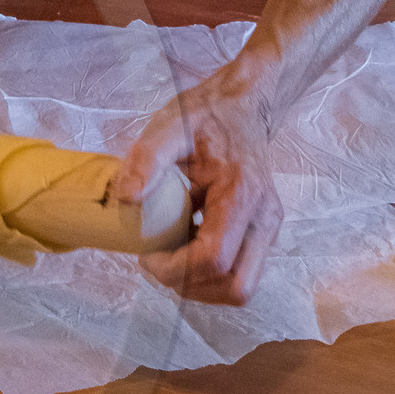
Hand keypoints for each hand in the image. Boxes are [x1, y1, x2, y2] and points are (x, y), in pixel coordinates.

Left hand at [113, 73, 283, 305]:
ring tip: (170, 257)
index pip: (213, 259)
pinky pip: (240, 272)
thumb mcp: (167, 128)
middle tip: (158, 263)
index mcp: (242, 194)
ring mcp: (267, 228)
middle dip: (190, 286)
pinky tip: (185, 247)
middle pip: (236, 286)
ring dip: (199, 285)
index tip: (146, 255)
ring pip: (240, 287)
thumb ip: (146, 159)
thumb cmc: (205, 117)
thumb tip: (127, 199)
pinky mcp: (262, 233)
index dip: (175, 270)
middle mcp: (264, 218)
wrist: (242, 106)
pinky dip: (209, 274)